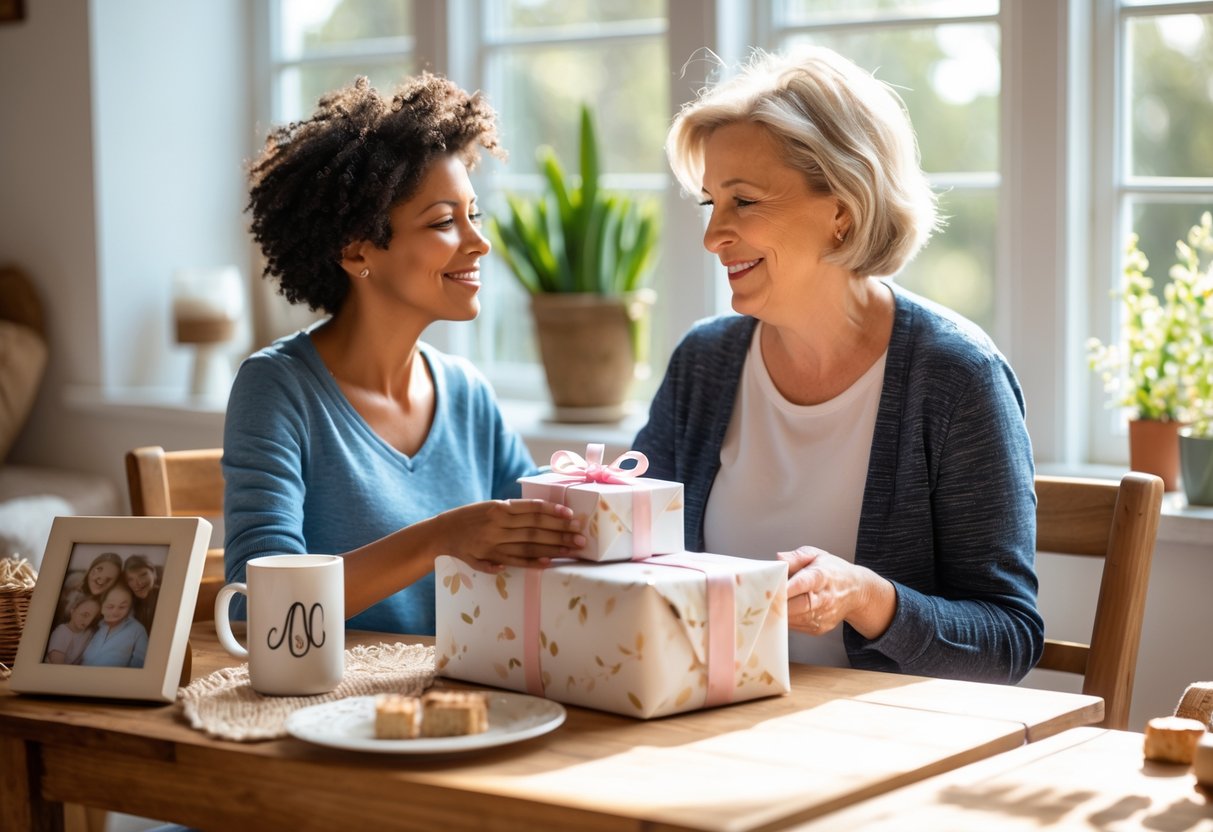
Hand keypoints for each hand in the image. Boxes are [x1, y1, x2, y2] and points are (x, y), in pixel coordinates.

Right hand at [438, 498, 585, 572]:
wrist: (441, 533)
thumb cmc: (470, 517)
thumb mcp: (489, 506)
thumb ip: (512, 510)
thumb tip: (542, 510)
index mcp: (499, 508)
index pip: (531, 509)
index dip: (552, 512)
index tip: (570, 515)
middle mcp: (497, 524)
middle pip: (534, 528)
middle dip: (560, 532)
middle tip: (581, 536)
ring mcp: (493, 542)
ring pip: (528, 545)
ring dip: (552, 548)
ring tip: (572, 550)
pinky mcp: (488, 557)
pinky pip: (513, 560)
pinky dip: (531, 562)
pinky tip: (547, 563)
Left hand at [778, 546, 896, 638]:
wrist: (856, 591)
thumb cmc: (833, 571)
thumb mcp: (817, 555)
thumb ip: (796, 557)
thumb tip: (779, 559)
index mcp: (822, 576)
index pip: (804, 583)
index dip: (788, 588)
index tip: (773, 589)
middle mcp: (824, 598)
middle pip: (797, 605)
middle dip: (778, 603)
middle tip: (760, 599)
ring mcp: (822, 616)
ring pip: (794, 619)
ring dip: (778, 613)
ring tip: (767, 604)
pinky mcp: (819, 628)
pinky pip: (795, 627)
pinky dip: (785, 620)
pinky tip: (781, 611)